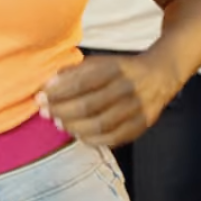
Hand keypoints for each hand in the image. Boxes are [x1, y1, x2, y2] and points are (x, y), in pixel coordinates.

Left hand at [37, 54, 176, 148]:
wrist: (160, 75)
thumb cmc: (122, 69)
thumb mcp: (102, 61)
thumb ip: (76, 71)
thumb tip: (48, 85)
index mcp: (116, 68)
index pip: (81, 82)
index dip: (57, 91)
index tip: (41, 96)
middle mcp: (127, 88)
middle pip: (88, 105)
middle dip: (61, 110)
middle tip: (45, 112)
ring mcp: (136, 109)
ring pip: (99, 124)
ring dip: (73, 126)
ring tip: (59, 122)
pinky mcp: (141, 125)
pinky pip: (112, 138)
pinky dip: (91, 139)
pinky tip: (78, 133)